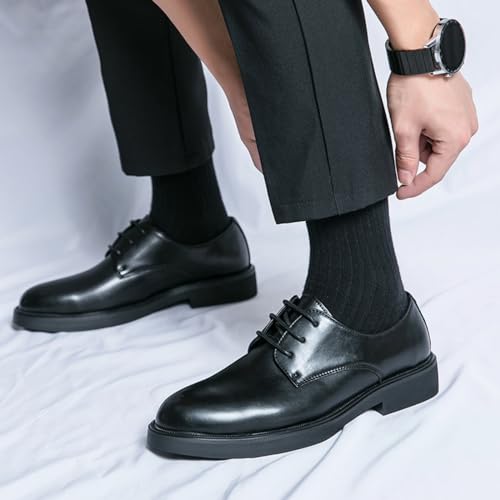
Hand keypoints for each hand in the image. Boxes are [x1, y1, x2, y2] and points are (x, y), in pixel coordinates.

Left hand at [387, 72, 477, 198]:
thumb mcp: (404, 129)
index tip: (400, 192)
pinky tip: (419, 112)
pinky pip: (443, 127)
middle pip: (437, 158)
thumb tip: (406, 178)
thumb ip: (406, 159)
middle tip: (402, 134)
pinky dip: (428, 126)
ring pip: (438, 142)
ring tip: (411, 118)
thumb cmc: (414, 86)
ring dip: (422, 138)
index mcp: (455, 139)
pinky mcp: (461, 105)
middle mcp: (467, 128)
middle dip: (416, 153)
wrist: (420, 53)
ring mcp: (466, 116)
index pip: (434, 174)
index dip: (414, 186)